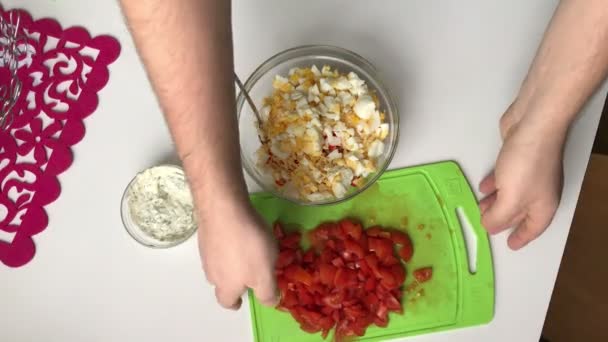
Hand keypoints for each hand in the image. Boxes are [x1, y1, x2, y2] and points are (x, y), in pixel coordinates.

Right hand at [197, 199, 277, 308]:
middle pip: (220, 283)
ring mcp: (206, 251)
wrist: (224, 208)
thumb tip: (269, 302)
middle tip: (246, 275)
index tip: (239, 302)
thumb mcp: (265, 273)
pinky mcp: (206, 233)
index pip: (227, 302)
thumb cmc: (248, 245)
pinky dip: (227, 244)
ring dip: (229, 262)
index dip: (234, 303)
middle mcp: (212, 272)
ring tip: (244, 252)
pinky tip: (237, 234)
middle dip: (232, 282)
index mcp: (226, 286)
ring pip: (218, 264)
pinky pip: (217, 245)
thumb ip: (267, 292)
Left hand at [479, 101, 565, 249]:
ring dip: (495, 202)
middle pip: (520, 213)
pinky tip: (484, 186)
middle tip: (487, 225)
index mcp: (543, 206)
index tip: (511, 245)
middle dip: (503, 220)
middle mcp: (538, 192)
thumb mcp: (510, 199)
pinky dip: (494, 184)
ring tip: (480, 207)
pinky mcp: (517, 159)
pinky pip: (504, 178)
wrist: (533, 125)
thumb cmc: (526, 165)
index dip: (521, 238)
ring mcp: (529, 174)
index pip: (532, 229)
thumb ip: (498, 217)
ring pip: (510, 195)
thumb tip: (489, 227)